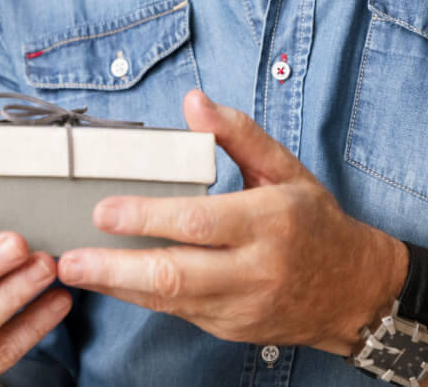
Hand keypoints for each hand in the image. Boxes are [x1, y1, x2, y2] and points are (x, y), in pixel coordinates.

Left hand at [55, 90, 404, 354]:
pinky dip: (140, 297)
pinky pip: (177, 313)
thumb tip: (194, 101)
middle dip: (116, 268)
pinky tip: (111, 282)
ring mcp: (241, 306)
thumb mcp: (285, 168)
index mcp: (269, 222)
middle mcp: (254, 270)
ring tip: (73, 271)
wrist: (354, 292)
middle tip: (72, 258)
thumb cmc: (315, 223)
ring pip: (170, 301)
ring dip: (117, 287)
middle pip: (176, 274)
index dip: (147, 218)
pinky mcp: (230, 328)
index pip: (198, 223)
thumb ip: (238, 133)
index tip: (105, 211)